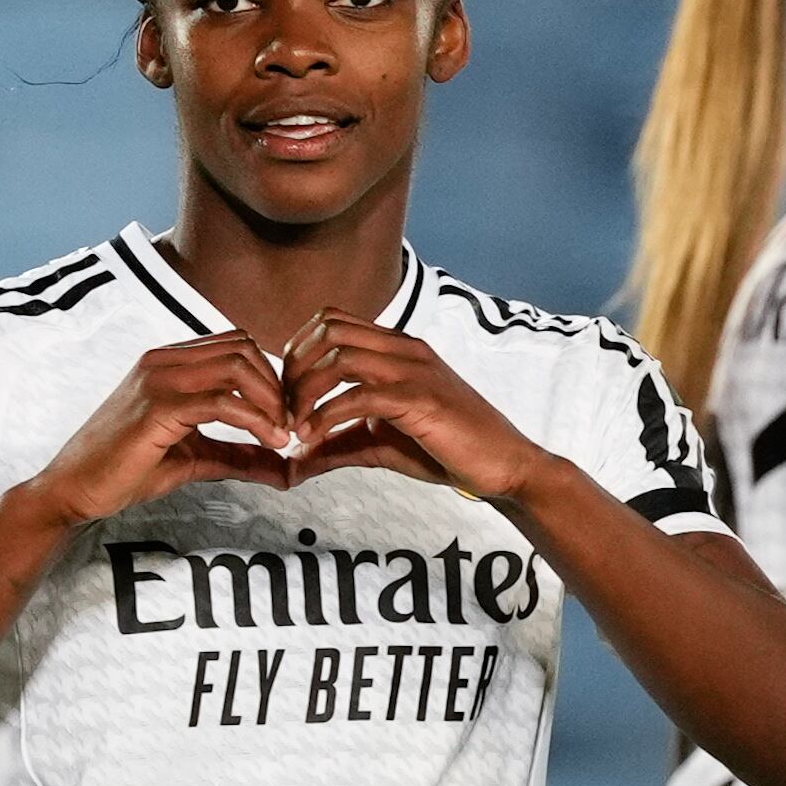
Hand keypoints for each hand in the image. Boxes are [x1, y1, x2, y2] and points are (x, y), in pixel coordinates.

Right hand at [29, 334, 294, 523]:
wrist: (73, 488)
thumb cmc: (123, 470)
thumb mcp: (193, 459)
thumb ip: (237, 456)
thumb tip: (285, 469)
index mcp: (169, 362)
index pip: (237, 346)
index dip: (271, 378)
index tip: (286, 417)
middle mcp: (163, 360)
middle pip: (245, 348)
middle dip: (278, 386)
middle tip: (291, 426)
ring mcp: (158, 378)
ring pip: (238, 366)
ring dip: (271, 401)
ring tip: (282, 436)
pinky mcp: (157, 406)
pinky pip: (222, 400)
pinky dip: (256, 420)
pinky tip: (269, 443)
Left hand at [280, 311, 550, 500]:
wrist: (504, 465)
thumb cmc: (447, 450)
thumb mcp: (380, 443)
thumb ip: (337, 443)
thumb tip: (293, 461)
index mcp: (397, 348)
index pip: (332, 321)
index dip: (298, 350)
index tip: (285, 392)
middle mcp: (404, 349)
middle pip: (328, 329)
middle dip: (293, 368)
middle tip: (282, 409)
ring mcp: (414, 370)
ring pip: (338, 356)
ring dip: (304, 391)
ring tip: (293, 426)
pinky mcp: (420, 400)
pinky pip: (358, 396)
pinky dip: (325, 417)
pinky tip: (312, 440)